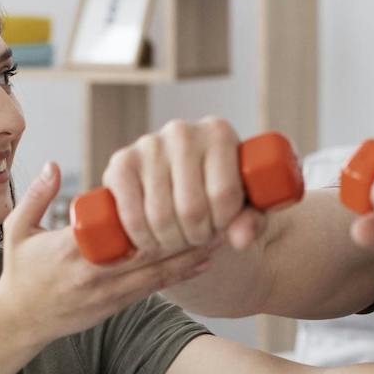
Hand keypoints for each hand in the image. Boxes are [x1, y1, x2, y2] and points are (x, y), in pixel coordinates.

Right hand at [0, 162, 215, 346]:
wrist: (19, 321)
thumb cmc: (20, 272)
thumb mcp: (17, 230)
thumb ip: (37, 196)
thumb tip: (52, 164)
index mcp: (74, 250)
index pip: (121, 230)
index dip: (154, 214)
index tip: (179, 191)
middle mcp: (97, 273)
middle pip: (151, 251)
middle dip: (186, 232)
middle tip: (216, 210)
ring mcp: (110, 293)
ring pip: (159, 272)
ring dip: (193, 254)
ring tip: (223, 234)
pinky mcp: (117, 306)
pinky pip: (154, 287)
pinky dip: (181, 273)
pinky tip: (204, 261)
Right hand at [102, 117, 266, 254]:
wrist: (179, 180)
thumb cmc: (220, 192)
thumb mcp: (246, 205)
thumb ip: (252, 222)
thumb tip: (241, 239)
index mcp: (219, 133)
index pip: (224, 194)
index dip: (224, 223)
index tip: (221, 226)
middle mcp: (182, 132)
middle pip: (191, 209)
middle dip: (196, 235)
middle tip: (197, 237)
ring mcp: (148, 145)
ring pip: (160, 217)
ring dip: (170, 241)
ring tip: (178, 237)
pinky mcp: (121, 163)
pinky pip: (131, 215)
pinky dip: (142, 238)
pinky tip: (152, 238)